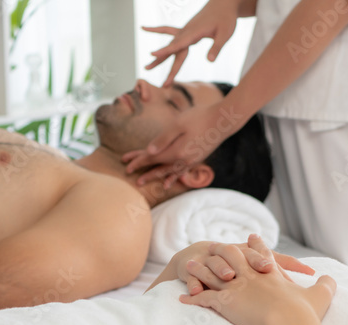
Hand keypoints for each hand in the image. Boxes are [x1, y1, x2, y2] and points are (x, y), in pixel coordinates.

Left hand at [122, 101, 236, 186]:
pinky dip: (172, 177)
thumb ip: (163, 139)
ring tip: (143, 181)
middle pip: (158, 166)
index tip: (124, 162)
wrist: (223, 120)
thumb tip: (149, 152)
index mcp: (176, 151)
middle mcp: (183, 160)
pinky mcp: (196, 159)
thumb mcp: (178, 124)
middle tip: (128, 173)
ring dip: (155, 176)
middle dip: (143, 170)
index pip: (152, 157)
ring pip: (169, 172)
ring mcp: (191, 161)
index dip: (137, 160)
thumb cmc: (199, 117)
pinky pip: (180, 172)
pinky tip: (168, 182)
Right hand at [142, 0, 241, 85]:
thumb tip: (209, 61)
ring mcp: (184, 30)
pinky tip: (145, 28)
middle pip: (172, 49)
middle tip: (150, 72)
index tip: (153, 54)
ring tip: (147, 67)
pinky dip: (157, 29)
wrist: (222, 4)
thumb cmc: (226, 19)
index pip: (178, 44)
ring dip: (159, 56)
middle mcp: (186, 31)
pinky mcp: (185, 30)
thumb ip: (216, 47)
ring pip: (169, 44)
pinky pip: (168, 30)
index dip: (166, 50)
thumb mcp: (225, 35)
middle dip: (162, 62)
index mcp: (195, 33)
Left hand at [180, 238, 336, 324]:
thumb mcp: (320, 296)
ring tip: (189, 266)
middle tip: (213, 245)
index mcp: (271, 274)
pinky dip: (192, 298)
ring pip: (212, 274)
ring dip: (200, 270)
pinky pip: (203, 298)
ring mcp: (236, 289)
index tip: (251, 237)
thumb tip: (333, 278)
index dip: (256, 245)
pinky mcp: (225, 303)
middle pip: (232, 256)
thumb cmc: (305, 312)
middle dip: (221, 251)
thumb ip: (326, 285)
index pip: (261, 254)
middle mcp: (251, 276)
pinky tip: (183, 298)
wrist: (289, 324)